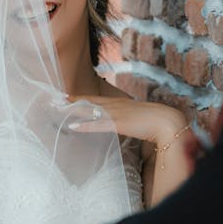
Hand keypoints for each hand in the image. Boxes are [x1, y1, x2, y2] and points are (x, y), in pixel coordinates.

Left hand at [67, 94, 188, 146]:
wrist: (168, 121)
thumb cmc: (156, 121)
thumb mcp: (138, 117)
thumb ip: (129, 119)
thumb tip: (125, 123)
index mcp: (120, 103)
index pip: (95, 99)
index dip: (80, 98)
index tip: (66, 97)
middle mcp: (115, 105)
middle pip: (88, 101)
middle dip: (71, 100)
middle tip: (54, 99)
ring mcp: (116, 113)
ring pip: (89, 109)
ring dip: (72, 110)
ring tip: (57, 108)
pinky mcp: (118, 123)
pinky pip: (97, 124)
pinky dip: (84, 125)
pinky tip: (72, 126)